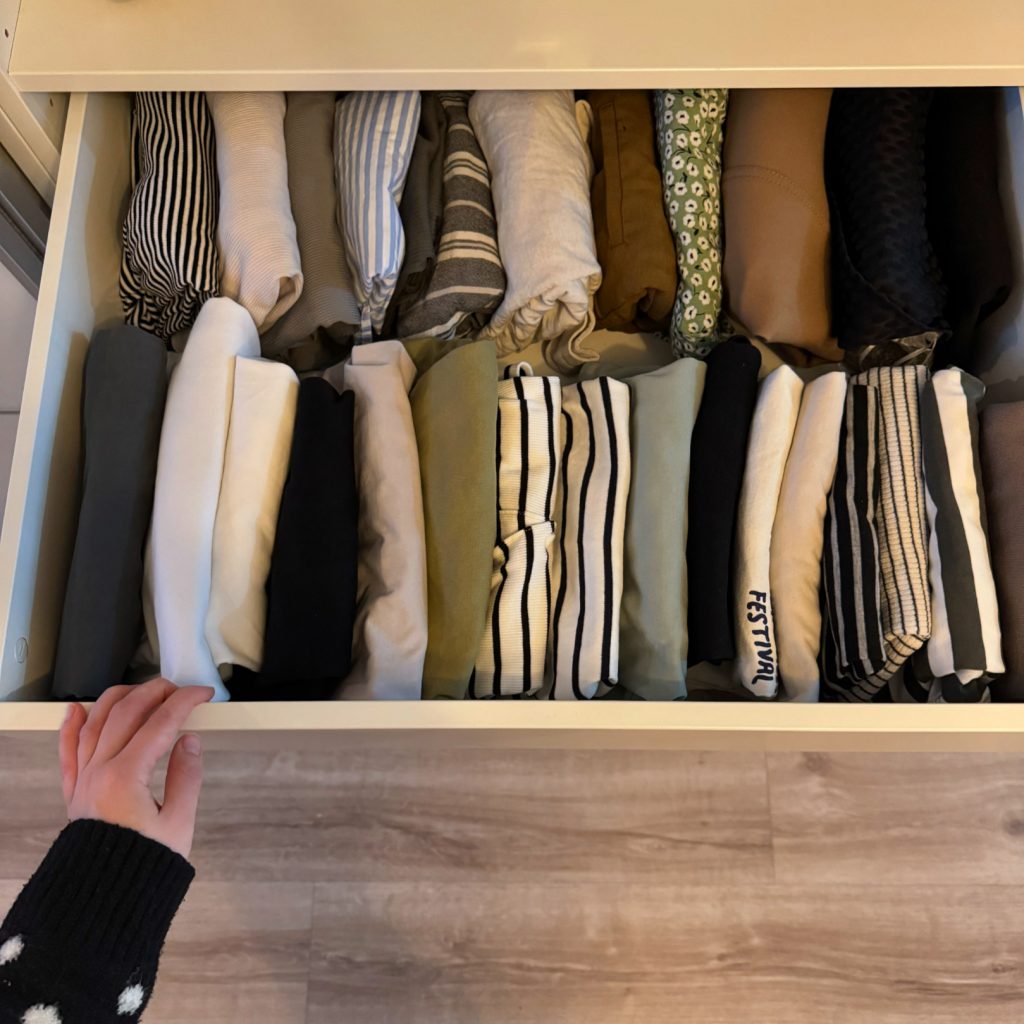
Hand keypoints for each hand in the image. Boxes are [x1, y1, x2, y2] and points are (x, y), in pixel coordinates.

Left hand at [58, 678, 214, 858]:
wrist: (103, 901)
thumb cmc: (141, 869)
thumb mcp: (179, 825)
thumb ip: (186, 777)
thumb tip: (190, 741)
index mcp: (126, 777)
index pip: (160, 723)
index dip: (184, 702)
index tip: (202, 694)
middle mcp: (99, 772)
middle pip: (126, 713)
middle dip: (154, 692)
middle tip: (177, 689)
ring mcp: (83, 780)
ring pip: (94, 722)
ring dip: (118, 698)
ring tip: (139, 689)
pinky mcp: (75, 793)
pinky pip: (67, 751)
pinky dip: (70, 726)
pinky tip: (76, 710)